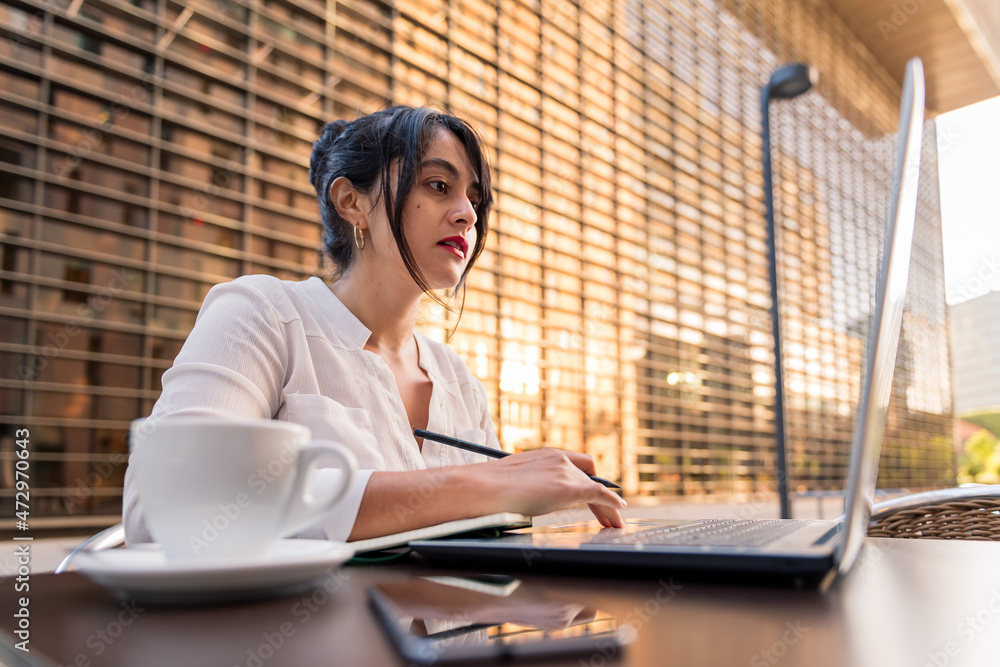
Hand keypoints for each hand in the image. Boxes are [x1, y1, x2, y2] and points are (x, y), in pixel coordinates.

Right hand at [476, 448, 625, 527]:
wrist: (483, 488)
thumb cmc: (489, 489)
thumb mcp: (516, 481)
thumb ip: (531, 485)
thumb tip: (528, 499)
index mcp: (545, 454)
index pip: (574, 463)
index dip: (586, 478)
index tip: (590, 490)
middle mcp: (558, 458)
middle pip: (589, 475)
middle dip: (599, 493)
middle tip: (606, 511)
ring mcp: (564, 471)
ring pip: (594, 488)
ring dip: (605, 506)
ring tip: (613, 522)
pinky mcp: (568, 488)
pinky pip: (599, 495)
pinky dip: (611, 503)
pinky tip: (618, 511)